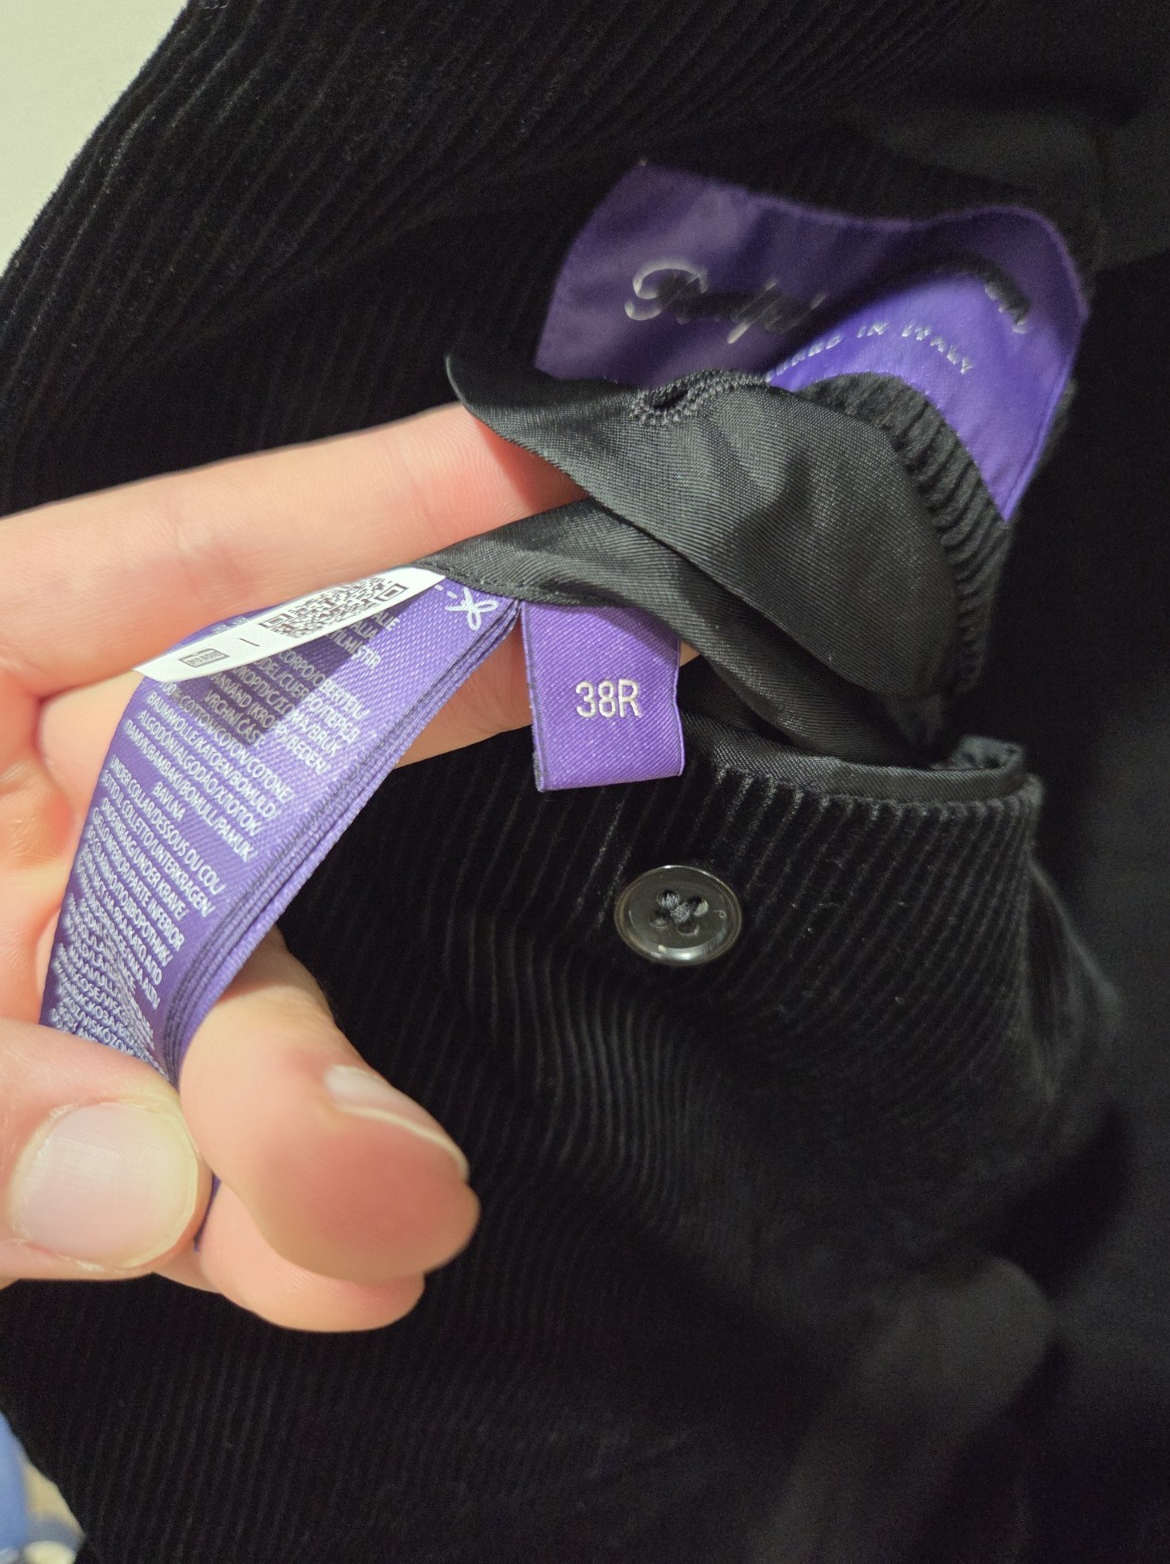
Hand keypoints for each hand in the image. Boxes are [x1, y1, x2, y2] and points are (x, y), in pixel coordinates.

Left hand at [0, 404, 577, 1329]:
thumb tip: (132, 1171)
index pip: (169, 571)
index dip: (362, 518)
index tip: (537, 482)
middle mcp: (3, 801)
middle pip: (242, 809)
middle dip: (344, 905)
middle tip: (443, 964)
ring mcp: (36, 961)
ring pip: (233, 1009)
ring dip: (316, 1117)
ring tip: (384, 1220)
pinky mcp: (46, 1107)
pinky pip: (186, 1147)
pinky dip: (263, 1215)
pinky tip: (335, 1265)